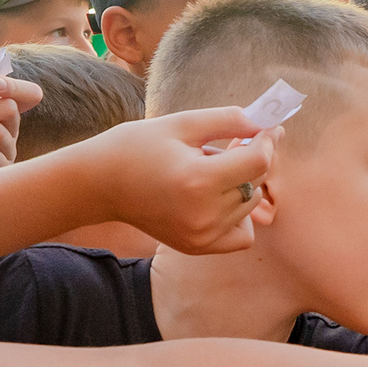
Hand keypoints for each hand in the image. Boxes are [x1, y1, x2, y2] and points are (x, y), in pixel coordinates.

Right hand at [68, 108, 280, 254]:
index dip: (268, 140)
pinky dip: (240, 216)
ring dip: (243, 184)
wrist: (99, 184)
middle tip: (236, 141)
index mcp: (199, 180)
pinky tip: (220, 197)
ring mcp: (201, 236)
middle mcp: (204, 214)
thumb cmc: (136, 147)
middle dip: (253, 159)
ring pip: (250, 206)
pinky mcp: (197, 247)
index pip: (258, 161)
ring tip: (213, 168)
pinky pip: (241, 236)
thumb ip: (227, 120)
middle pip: (255, 183)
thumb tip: (264, 122)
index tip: (268, 126)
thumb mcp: (181, 123)